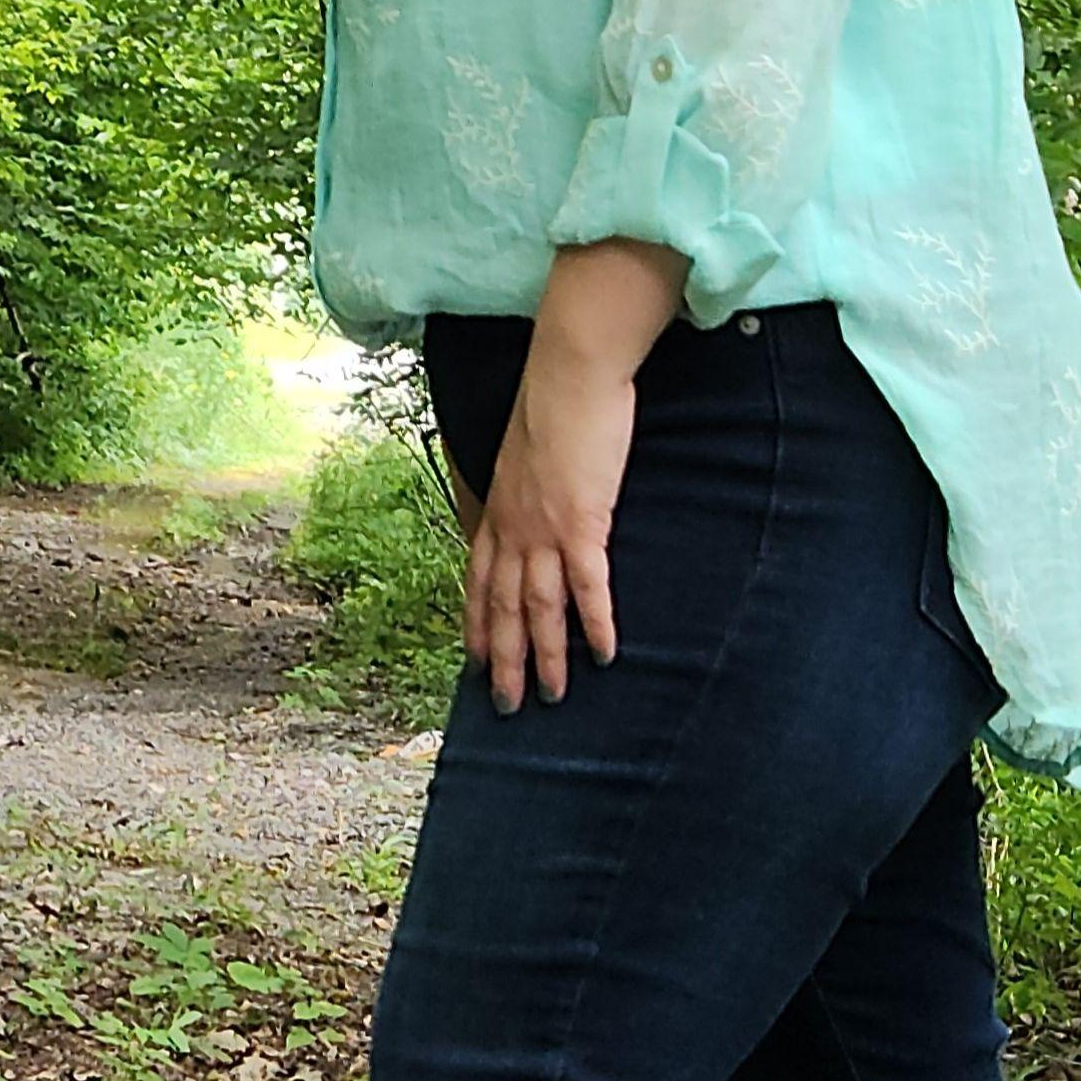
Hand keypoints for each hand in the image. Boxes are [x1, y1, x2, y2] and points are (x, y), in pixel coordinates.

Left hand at [470, 348, 631, 710]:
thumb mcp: (523, 453)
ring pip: (539, 608)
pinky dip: (594, 623)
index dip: (476, 626)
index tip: (475, 663)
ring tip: (550, 695)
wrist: (568, 374)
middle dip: (504, 661)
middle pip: (503, 608)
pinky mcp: (583, 522)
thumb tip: (531, 503)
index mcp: (496, 512)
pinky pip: (587, 585)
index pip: (479, 582)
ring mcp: (544, 529)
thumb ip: (524, 486)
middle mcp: (512, 528)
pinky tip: (605, 654)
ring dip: (546, 656)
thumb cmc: (552, 407)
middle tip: (506, 706)